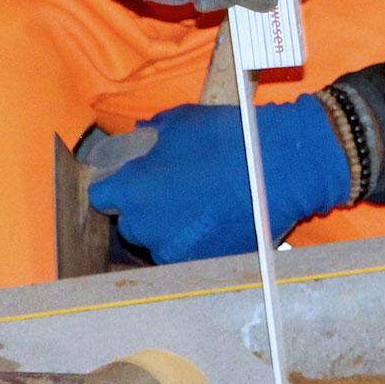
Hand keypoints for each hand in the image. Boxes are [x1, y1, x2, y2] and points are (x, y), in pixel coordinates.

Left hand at [85, 95, 353, 263]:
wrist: (282, 168)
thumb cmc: (229, 139)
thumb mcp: (181, 120)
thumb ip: (152, 132)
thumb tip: (143, 136)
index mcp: (132, 191)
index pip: (102, 196)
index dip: (117, 185)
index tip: (132, 179)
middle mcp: (147, 227)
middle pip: (131, 222)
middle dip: (146, 206)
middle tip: (174, 188)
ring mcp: (176, 250)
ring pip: (160, 240)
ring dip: (172, 226)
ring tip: (201, 204)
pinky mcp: (204, 263)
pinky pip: (190, 252)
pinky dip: (198, 239)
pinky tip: (217, 218)